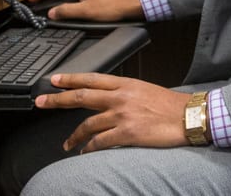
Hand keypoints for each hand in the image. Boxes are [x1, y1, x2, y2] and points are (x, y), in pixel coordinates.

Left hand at [35, 73, 191, 151]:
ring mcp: (123, 115)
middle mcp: (121, 97)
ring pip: (88, 124)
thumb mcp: (146, 89)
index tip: (55, 80)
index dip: (71, 79)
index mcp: (126, 84)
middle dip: (58, 99)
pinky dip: (89, 148)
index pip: (92, 78)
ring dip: (74, 135)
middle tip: (41, 101)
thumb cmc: (171, 105)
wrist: (189, 116)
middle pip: (82, 97)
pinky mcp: (127, 133)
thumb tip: (110, 97)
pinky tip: (85, 152)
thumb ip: (126, 92)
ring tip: (67, 144)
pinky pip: (100, 142)